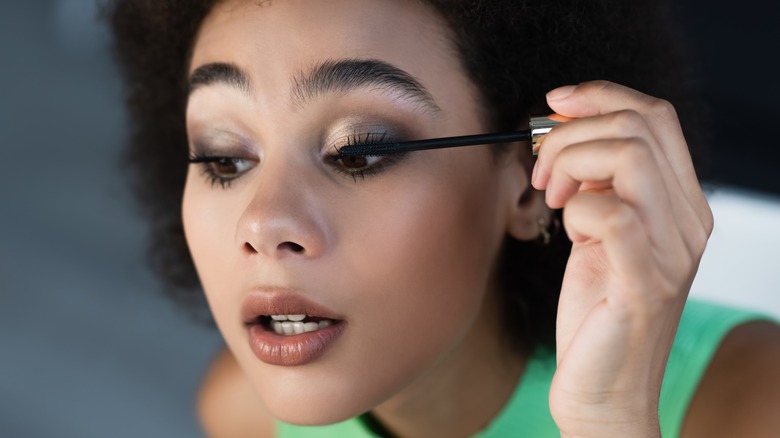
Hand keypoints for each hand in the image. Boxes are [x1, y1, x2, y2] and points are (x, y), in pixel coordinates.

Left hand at [531, 81, 713, 436]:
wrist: (604, 390)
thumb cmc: (595, 311)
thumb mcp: (597, 233)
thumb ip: (597, 186)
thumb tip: (566, 132)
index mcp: (680, 204)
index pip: (656, 117)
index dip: (601, 96)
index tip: (555, 103)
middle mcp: (688, 222)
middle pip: (640, 126)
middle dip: (573, 132)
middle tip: (544, 170)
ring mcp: (672, 252)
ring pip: (630, 156)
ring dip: (571, 163)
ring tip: (553, 196)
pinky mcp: (644, 283)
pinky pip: (611, 213)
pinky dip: (576, 209)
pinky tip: (567, 229)